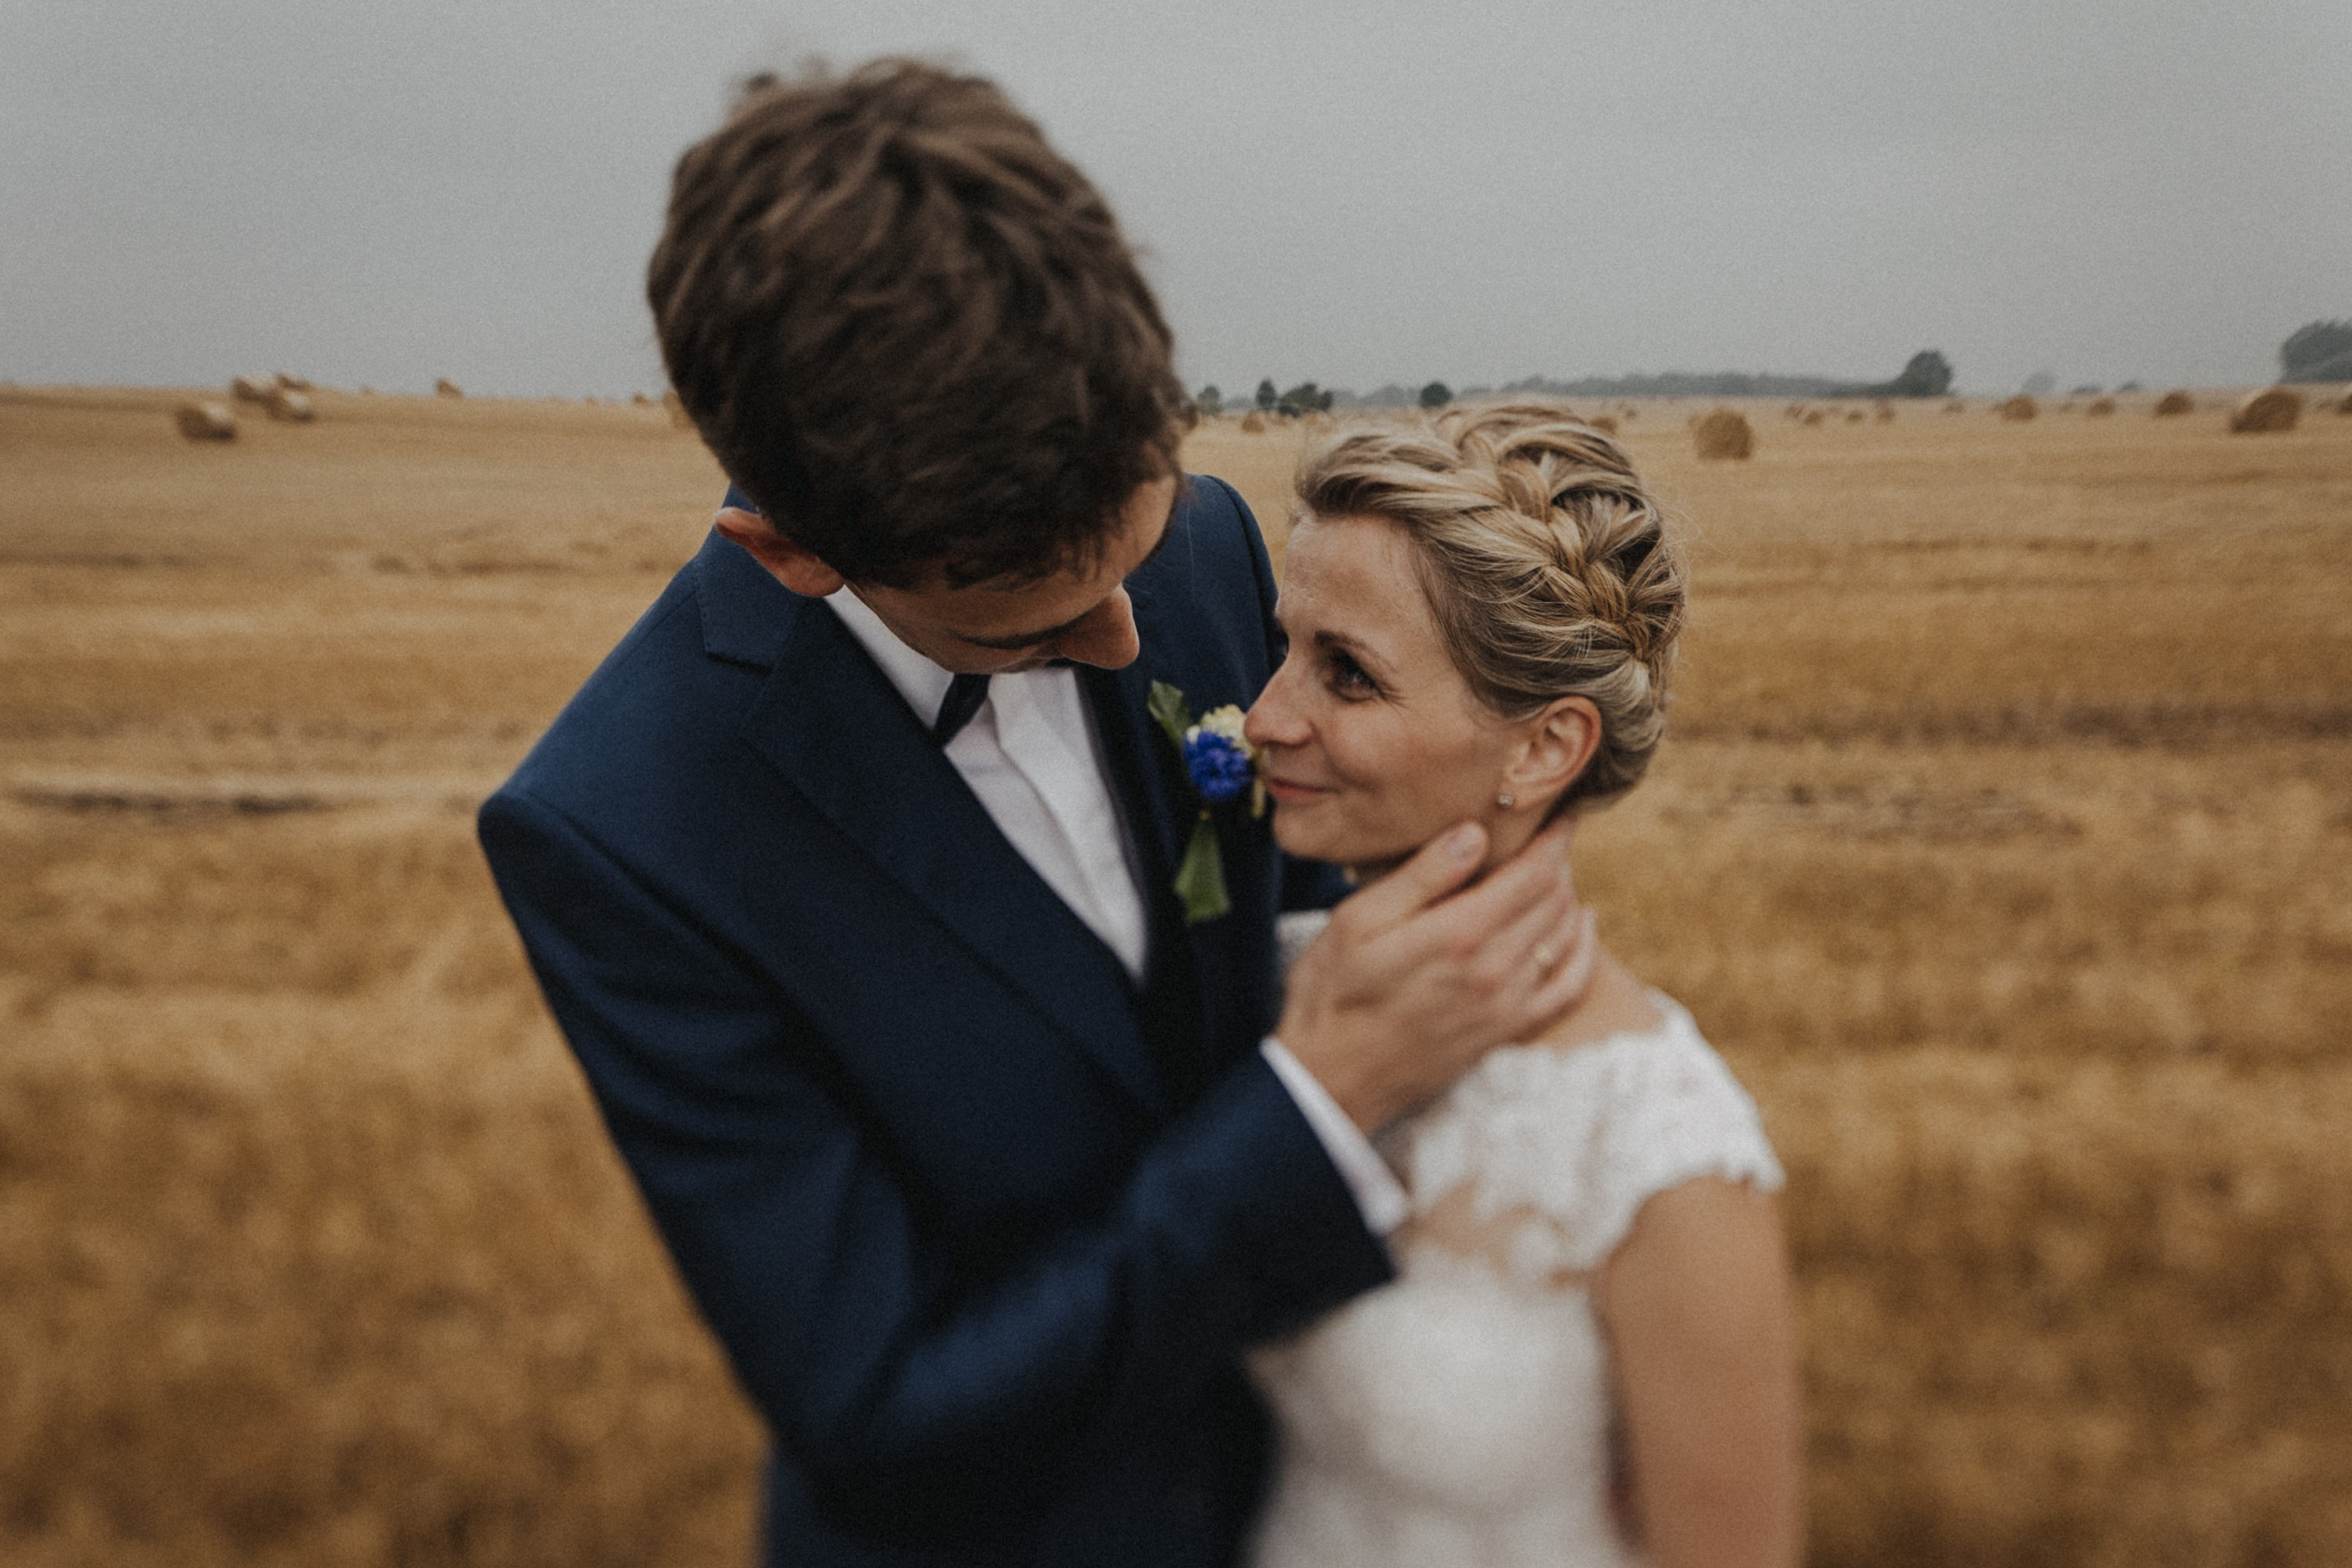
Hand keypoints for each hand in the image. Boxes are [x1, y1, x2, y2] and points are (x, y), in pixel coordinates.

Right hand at [1275, 815, 1596, 1131]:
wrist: (1332, 1080)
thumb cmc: (1331, 993)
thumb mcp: (1355, 922)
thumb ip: (1419, 878)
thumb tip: (1474, 833)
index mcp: (1458, 935)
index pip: (1534, 874)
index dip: (1554, 838)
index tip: (1559, 813)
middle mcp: (1494, 971)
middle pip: (1555, 900)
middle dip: (1558, 862)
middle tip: (1547, 837)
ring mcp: (1505, 1006)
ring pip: (1565, 935)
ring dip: (1568, 897)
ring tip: (1554, 872)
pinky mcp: (1506, 1033)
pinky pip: (1568, 988)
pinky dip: (1584, 953)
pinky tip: (1582, 928)